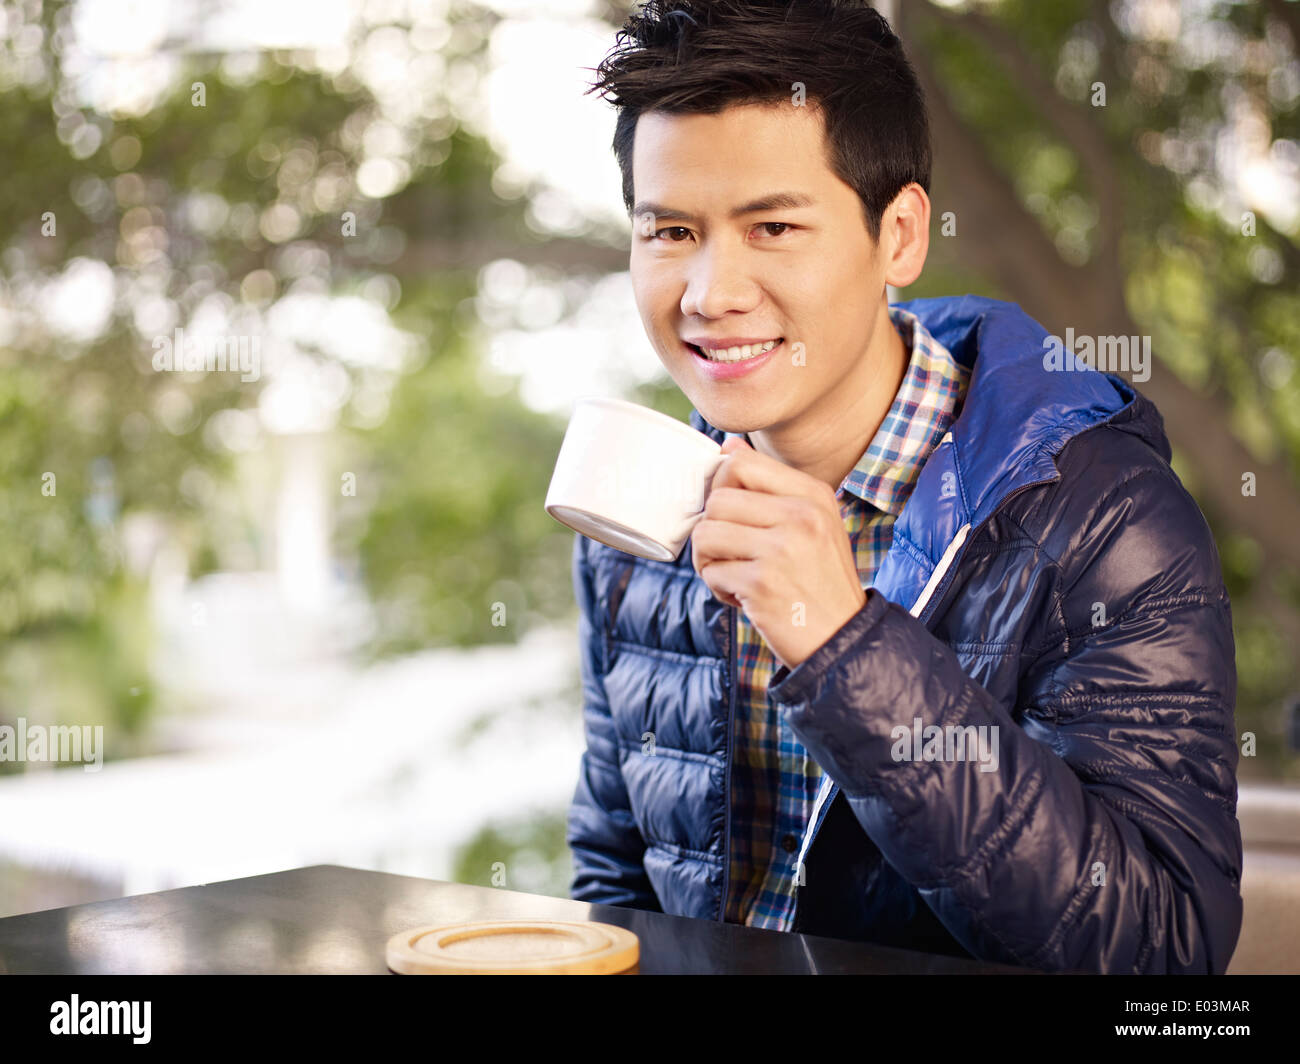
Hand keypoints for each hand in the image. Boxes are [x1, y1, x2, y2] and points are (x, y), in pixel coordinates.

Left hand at [691, 437, 867, 669]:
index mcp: (813, 495)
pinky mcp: (761, 583)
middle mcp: (800, 516)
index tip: (729, 513)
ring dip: (708, 558)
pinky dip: (718, 587)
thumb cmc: (819, 581)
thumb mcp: (813, 524)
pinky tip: (743, 597)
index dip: (720, 486)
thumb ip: (772, 487)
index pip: (742, 463)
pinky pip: (711, 571)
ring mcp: (781, 549)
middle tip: (728, 553)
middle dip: (712, 529)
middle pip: (717, 498)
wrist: (844, 640)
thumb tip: (729, 447)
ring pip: (705, 532)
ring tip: (732, 574)